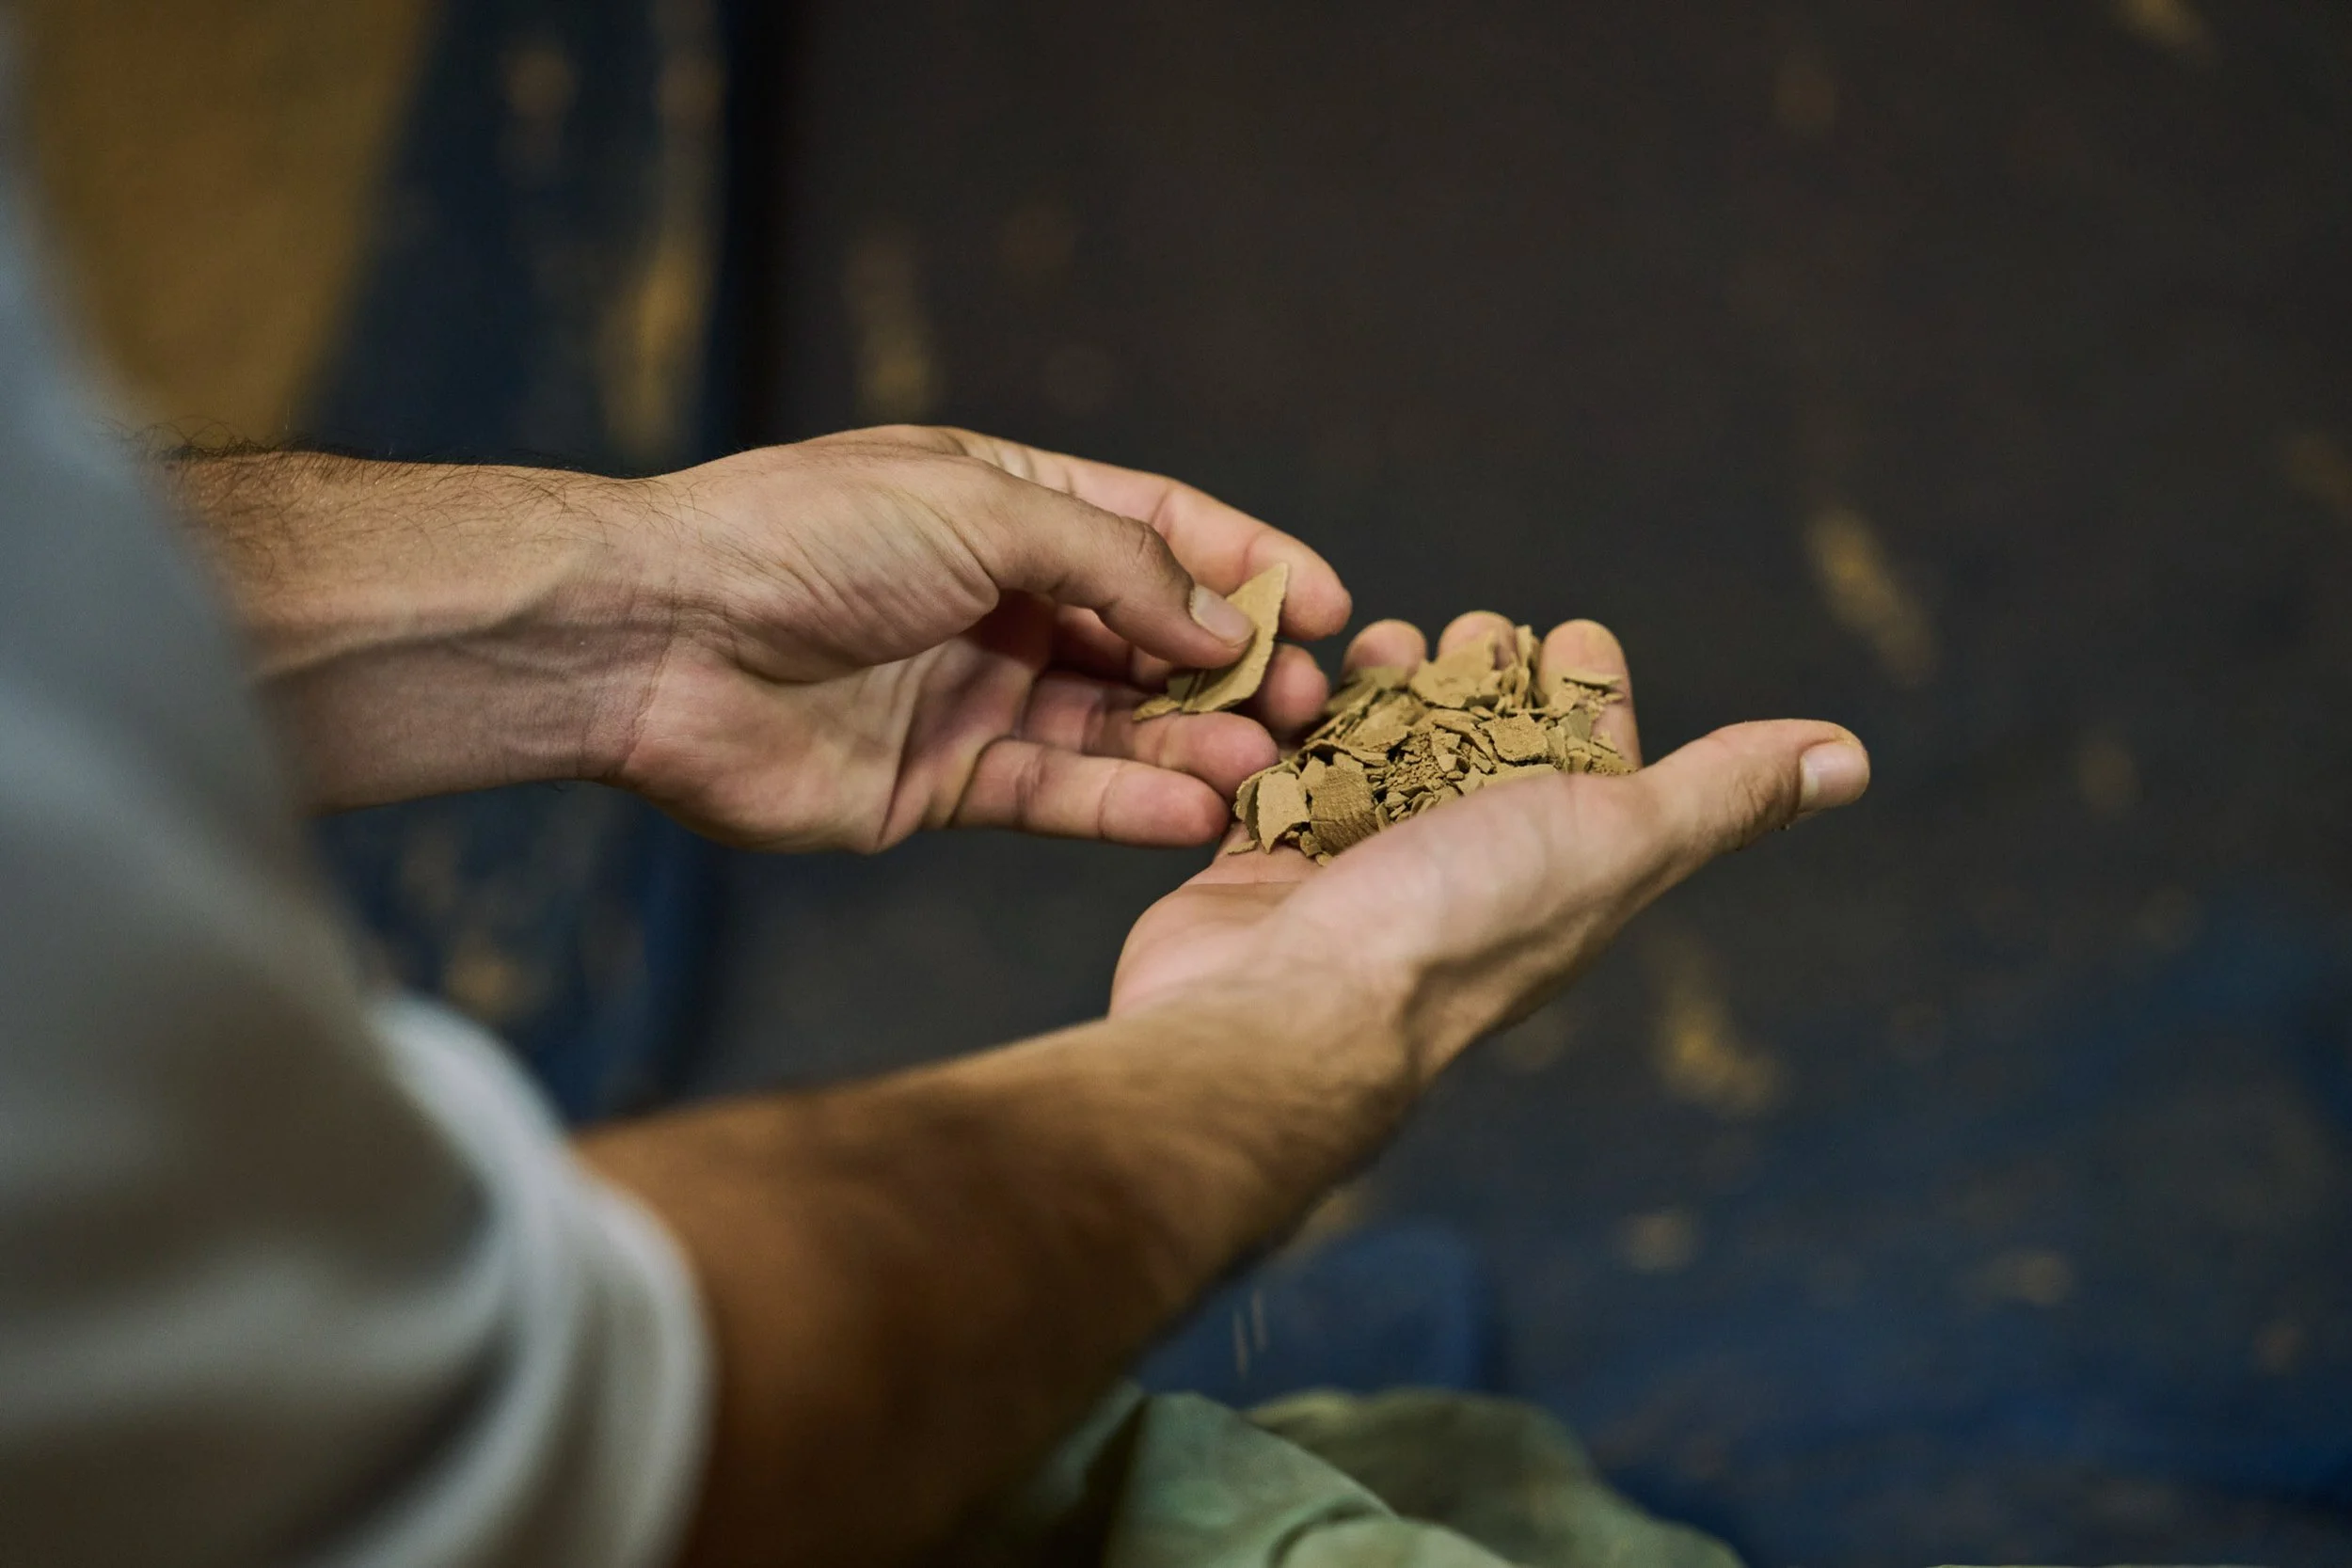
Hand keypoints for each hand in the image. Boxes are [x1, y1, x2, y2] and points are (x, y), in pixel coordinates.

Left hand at [608, 427, 1349, 850]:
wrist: (656, 640)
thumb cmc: (805, 538)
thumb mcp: (985, 506)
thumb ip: (1119, 564)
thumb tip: (1228, 624)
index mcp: (1006, 501)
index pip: (1159, 530)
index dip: (1250, 566)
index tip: (1333, 609)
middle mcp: (997, 598)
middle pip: (1147, 637)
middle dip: (1234, 669)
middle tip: (1305, 705)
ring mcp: (971, 693)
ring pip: (1112, 727)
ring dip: (1191, 743)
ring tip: (1263, 764)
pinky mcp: (939, 783)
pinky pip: (1054, 796)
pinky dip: (1124, 806)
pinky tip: (1192, 811)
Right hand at [1111, 612, 1869, 1077]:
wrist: (1288, 1012)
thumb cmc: (1460, 925)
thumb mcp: (1619, 841)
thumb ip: (1723, 794)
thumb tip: (1855, 757)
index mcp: (1559, 871)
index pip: (1591, 765)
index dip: (1592, 693)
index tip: (1575, 631)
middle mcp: (1463, 875)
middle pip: (1481, 754)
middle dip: (1484, 679)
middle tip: (1474, 626)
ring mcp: (1360, 873)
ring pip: (1381, 759)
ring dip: (1388, 693)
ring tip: (1384, 640)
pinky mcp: (1265, 869)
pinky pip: (1285, 783)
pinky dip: (1295, 734)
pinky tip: (1294, 689)